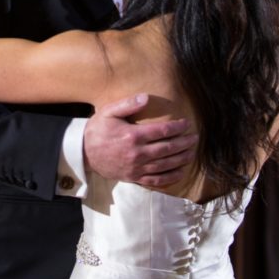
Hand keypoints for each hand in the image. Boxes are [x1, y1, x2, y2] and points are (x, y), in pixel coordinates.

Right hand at [84, 94, 198, 188]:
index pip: (162, 131)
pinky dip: (170, 177)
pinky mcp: (134, 178)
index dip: (177, 127)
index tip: (186, 123)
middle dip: (184, 143)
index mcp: (133, 136)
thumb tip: (145, 98)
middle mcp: (137, 153)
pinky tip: (180, 172)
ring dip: (181, 159)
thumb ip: (127, 105)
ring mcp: (136, 168)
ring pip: (165, 165)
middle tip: (195, 138)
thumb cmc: (97, 130)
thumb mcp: (108, 112)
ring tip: (191, 153)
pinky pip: (156, 180)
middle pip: (167, 149)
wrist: (83, 153)